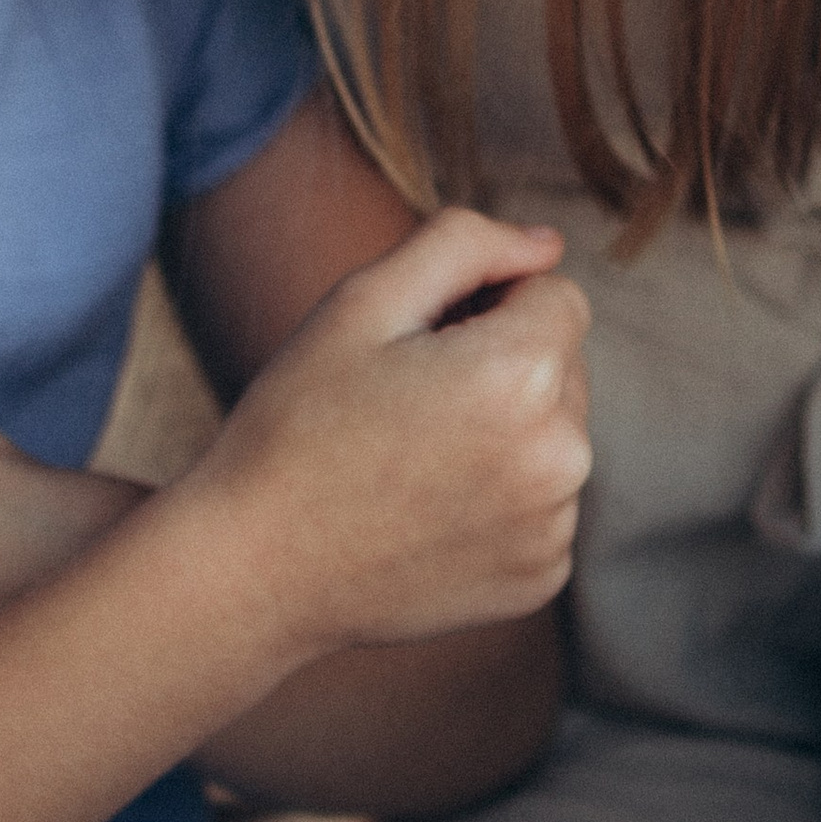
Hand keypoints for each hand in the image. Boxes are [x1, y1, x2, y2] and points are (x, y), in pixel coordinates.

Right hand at [177, 208, 591, 660]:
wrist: (257, 567)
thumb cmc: (300, 419)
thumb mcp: (363, 300)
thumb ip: (465, 243)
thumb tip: (548, 245)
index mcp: (522, 375)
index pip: (557, 295)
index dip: (488, 302)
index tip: (423, 341)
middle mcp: (561, 457)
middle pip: (563, 365)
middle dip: (502, 362)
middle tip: (407, 397)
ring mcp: (553, 527)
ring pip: (555, 434)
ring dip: (506, 428)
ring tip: (412, 455)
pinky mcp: (539, 578)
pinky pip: (543, 502)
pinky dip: (500, 495)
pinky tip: (427, 507)